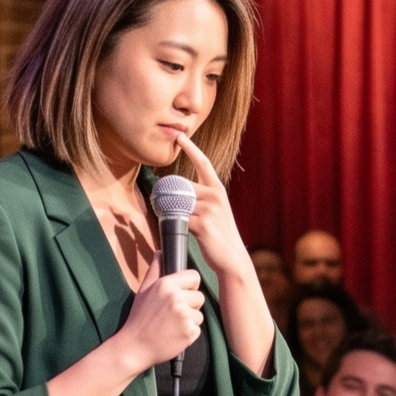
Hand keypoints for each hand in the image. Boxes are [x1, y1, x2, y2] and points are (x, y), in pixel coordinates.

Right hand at [117, 253, 204, 370]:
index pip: (194, 276)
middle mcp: (176, 298)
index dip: (190, 286)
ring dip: (189, 320)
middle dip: (191, 305)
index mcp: (166, 285)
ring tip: (171, 325)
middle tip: (173, 314)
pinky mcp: (190, 332)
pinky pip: (198, 329)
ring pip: (199, 314)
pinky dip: (188, 333)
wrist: (135, 346)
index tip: (182, 294)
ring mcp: (184, 316)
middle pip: (200, 297)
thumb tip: (160, 252)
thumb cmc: (139, 317)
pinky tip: (174, 334)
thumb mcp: (144, 290)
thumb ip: (155, 270)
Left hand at [173, 132, 247, 281]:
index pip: (202, 163)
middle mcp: (215, 196)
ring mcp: (209, 210)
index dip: (190, 149)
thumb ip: (199, 200)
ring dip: (170, 211)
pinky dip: (174, 223)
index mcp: (217, 190)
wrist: (232, 259)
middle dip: (170, 196)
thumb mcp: (215, 212)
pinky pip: (179, 218)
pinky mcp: (202, 224)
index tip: (179, 137)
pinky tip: (176, 228)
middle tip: (163, 203)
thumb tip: (177, 195)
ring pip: (178, 203)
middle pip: (182, 187)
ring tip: (173, 220)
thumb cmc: (221, 236)